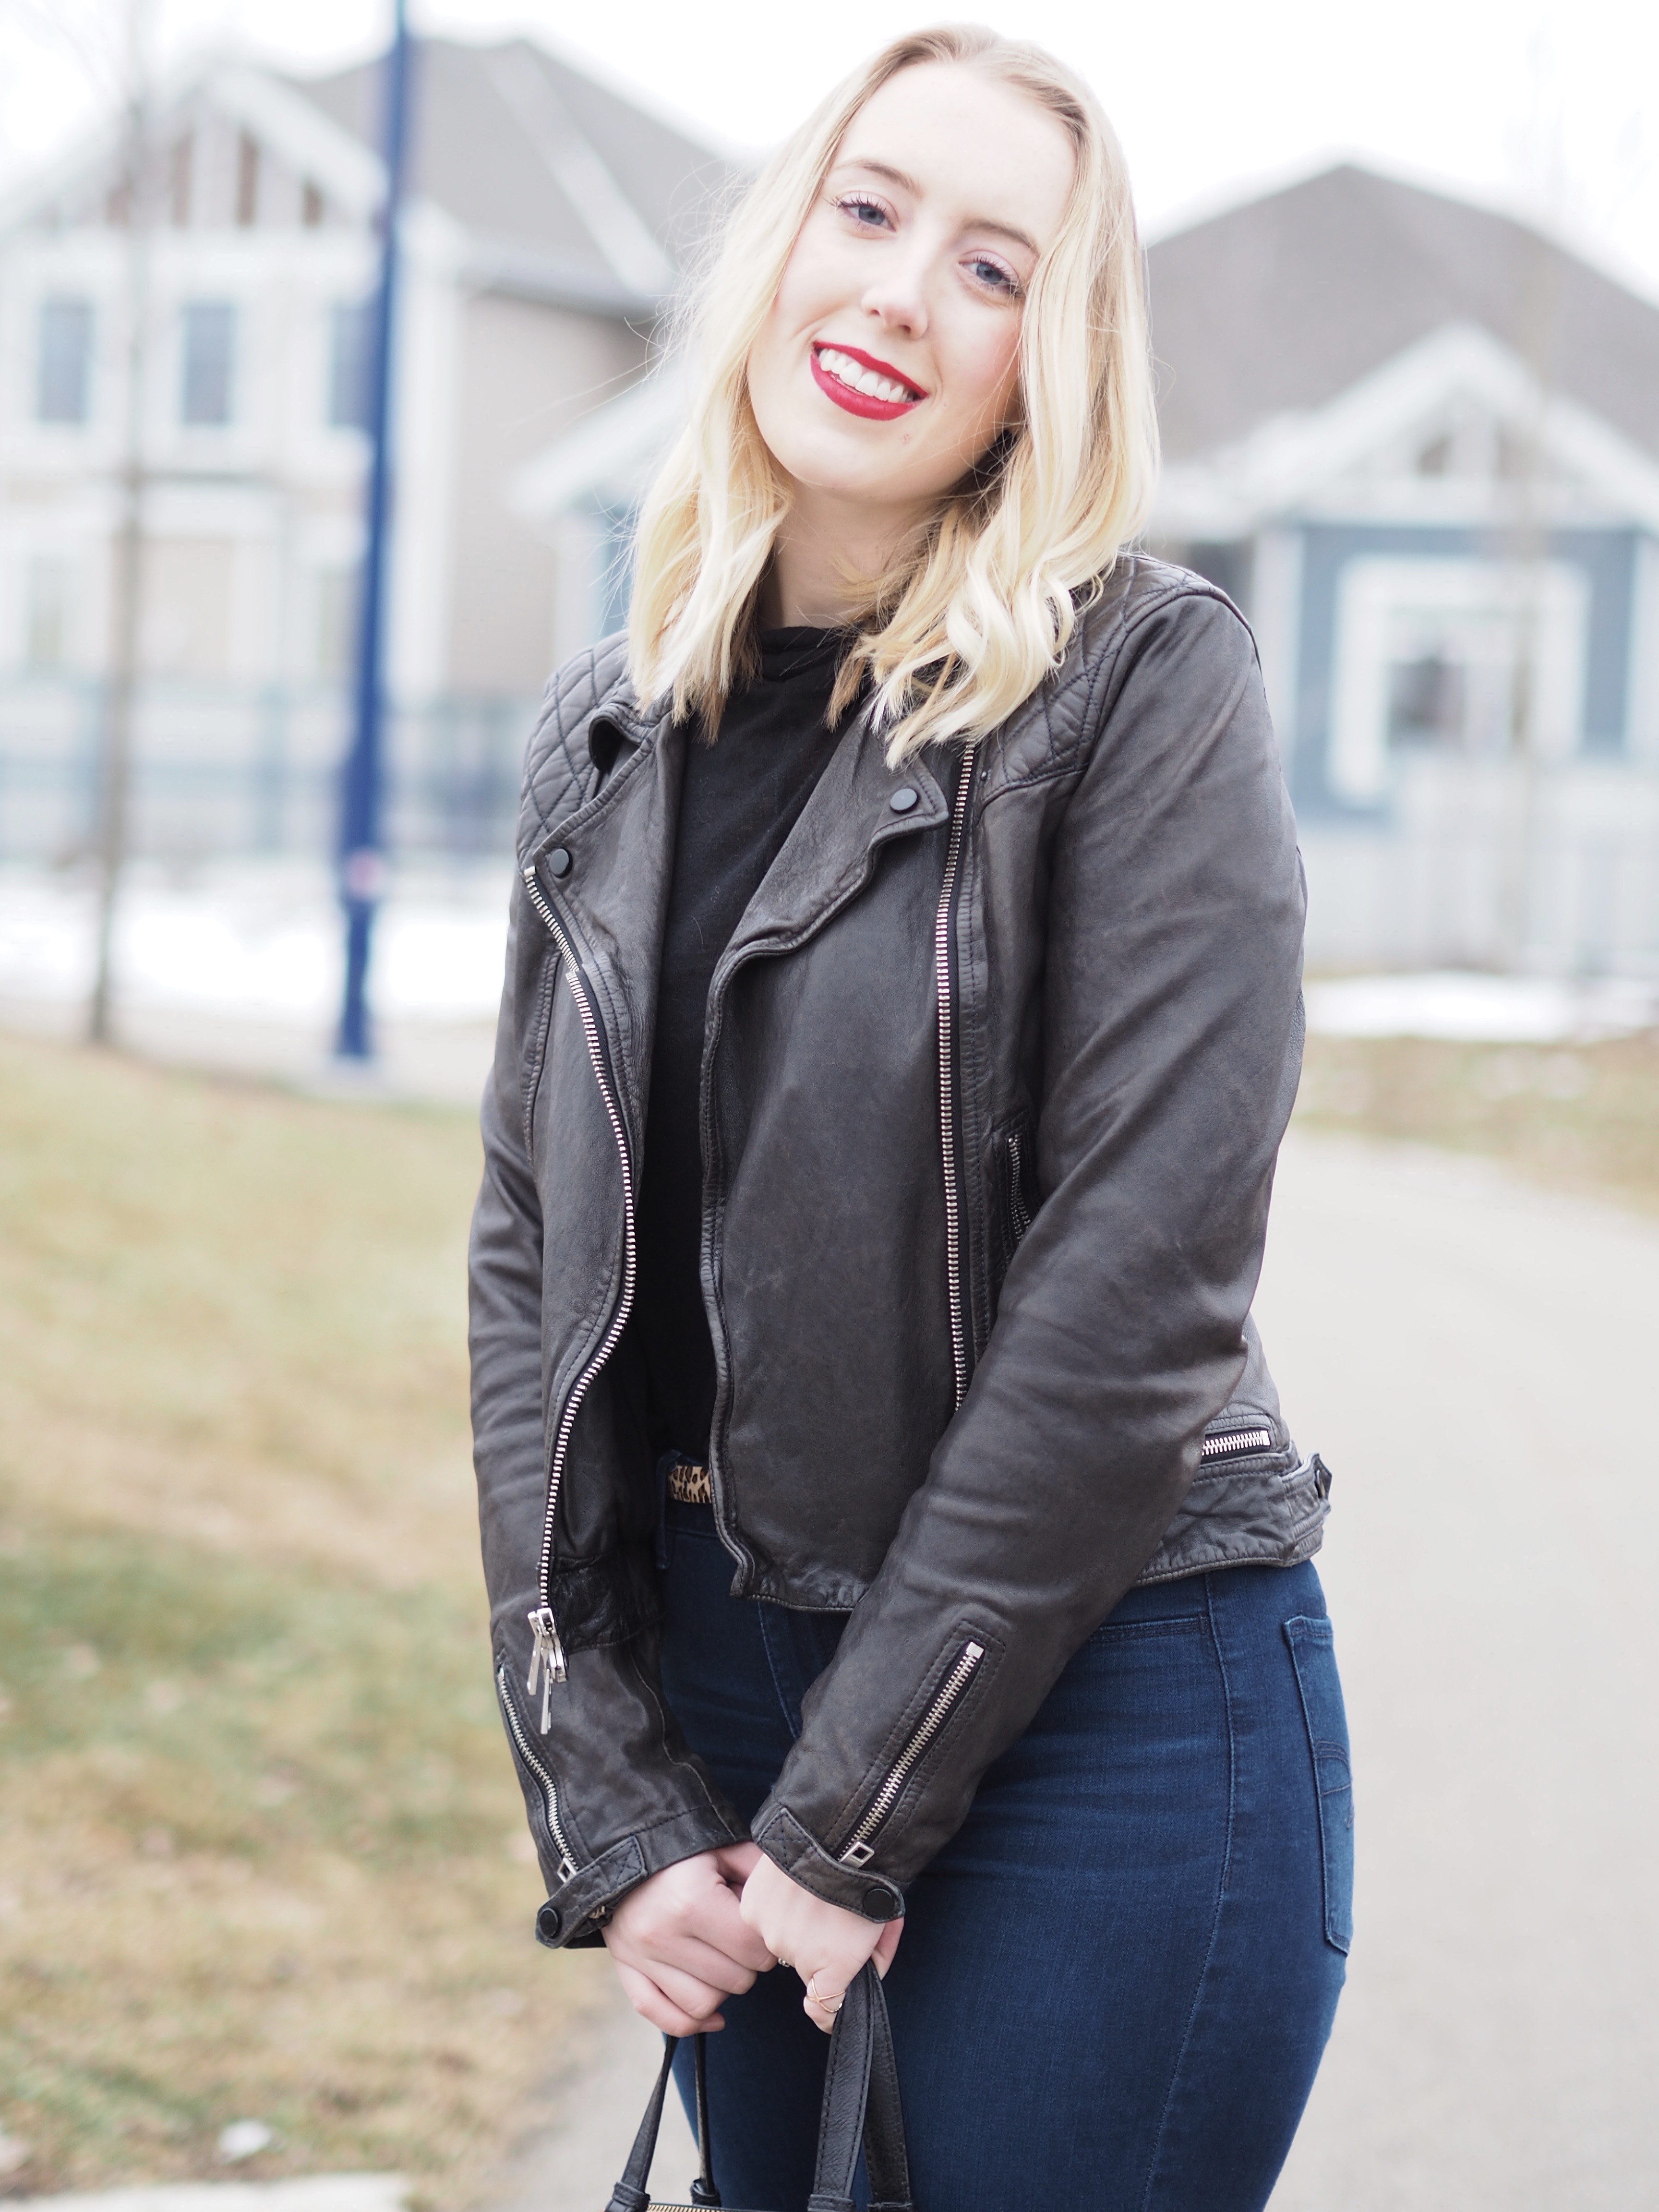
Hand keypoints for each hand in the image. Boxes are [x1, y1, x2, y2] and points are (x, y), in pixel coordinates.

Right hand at [603, 1843, 775, 2034]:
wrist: (621, 1848)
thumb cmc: (682, 1850)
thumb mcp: (724, 1850)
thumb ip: (759, 1875)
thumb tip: (787, 1908)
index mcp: (692, 1901)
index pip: (753, 1951)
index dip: (767, 1943)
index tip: (760, 1928)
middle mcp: (664, 1935)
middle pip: (735, 1981)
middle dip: (748, 1965)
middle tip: (741, 1941)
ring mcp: (641, 1958)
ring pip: (703, 2005)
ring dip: (723, 1990)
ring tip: (722, 1962)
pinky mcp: (626, 1971)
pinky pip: (662, 2017)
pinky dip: (690, 2022)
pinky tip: (712, 2013)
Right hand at [738, 1851, 904, 2032]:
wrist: (841, 1834)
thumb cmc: (870, 1878)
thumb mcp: (883, 1925)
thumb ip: (872, 1957)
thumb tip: (863, 1970)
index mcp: (832, 1968)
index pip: (823, 2008)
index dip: (829, 2008)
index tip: (832, 2003)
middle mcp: (796, 1957)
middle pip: (803, 1964)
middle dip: (817, 1947)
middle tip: (831, 1916)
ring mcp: (770, 1932)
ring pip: (780, 1939)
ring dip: (793, 1924)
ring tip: (810, 1895)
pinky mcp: (752, 1908)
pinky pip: (761, 1917)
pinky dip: (773, 1906)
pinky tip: (790, 1886)